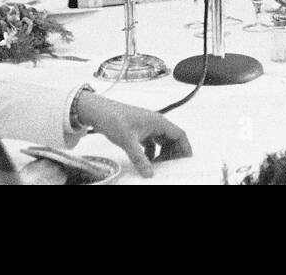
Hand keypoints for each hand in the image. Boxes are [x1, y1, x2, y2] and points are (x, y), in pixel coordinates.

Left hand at [73, 93, 191, 176]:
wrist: (99, 112)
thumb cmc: (114, 119)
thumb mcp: (128, 141)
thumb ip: (140, 159)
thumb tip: (149, 173)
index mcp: (158, 122)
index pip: (179, 134)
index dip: (185, 147)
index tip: (186, 160)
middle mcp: (155, 123)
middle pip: (172, 139)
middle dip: (173, 153)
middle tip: (171, 167)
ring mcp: (148, 127)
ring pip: (162, 142)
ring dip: (162, 154)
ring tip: (158, 166)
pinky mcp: (140, 131)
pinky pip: (151, 143)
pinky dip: (152, 153)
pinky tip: (146, 161)